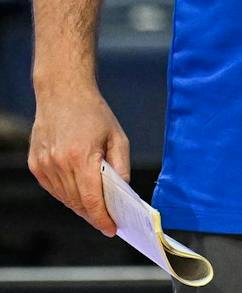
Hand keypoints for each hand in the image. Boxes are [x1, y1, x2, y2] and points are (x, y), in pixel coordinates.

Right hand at [29, 87, 129, 234]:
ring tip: (96, 209)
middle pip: (78, 201)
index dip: (102, 218)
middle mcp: (59, 163)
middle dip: (94, 214)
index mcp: (82, 156)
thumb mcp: (117, 136)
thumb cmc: (94, 113)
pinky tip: (79, 192)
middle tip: (108, 221)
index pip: (92, 198)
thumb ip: (121, 166)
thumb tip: (122, 192)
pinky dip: (67, 194)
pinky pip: (53, 188)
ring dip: (80, 206)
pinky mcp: (35, 164)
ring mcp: (44, 165)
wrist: (62, 94)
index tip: (111, 229)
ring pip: (64, 198)